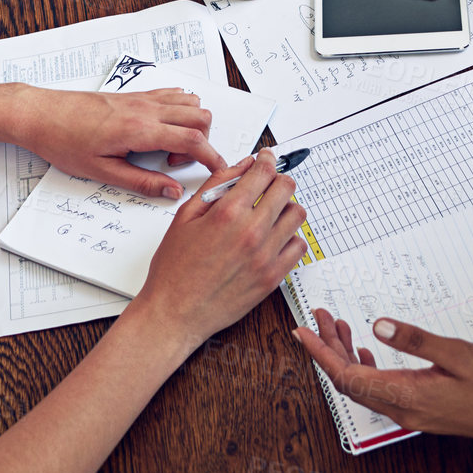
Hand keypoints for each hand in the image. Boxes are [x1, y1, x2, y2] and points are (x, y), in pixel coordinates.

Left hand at [9, 88, 229, 197]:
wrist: (42, 113)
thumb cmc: (64, 141)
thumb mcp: (102, 171)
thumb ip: (141, 182)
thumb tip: (170, 191)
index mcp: (140, 129)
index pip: (192, 138)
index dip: (212, 156)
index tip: (219, 170)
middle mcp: (146, 108)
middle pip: (199, 116)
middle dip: (202, 141)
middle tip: (176, 163)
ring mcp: (142, 98)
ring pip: (189, 101)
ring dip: (191, 124)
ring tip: (166, 148)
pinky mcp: (134, 95)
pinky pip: (171, 95)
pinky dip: (179, 110)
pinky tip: (161, 130)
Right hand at [135, 150, 307, 348]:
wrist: (174, 313)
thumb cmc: (174, 268)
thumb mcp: (186, 216)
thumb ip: (216, 185)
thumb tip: (242, 166)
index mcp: (228, 213)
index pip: (264, 172)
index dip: (267, 160)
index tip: (266, 159)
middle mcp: (251, 233)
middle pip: (286, 189)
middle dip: (278, 179)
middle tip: (268, 183)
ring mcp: (265, 257)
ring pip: (296, 215)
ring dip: (286, 207)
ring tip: (270, 211)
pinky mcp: (272, 278)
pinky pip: (298, 247)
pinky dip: (290, 236)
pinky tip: (274, 237)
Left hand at [294, 310, 472, 444]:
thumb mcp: (455, 353)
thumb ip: (414, 340)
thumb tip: (378, 326)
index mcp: (405, 396)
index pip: (347, 376)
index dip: (321, 353)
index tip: (302, 331)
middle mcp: (402, 408)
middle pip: (349, 381)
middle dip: (329, 347)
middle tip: (321, 317)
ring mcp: (410, 411)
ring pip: (363, 384)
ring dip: (346, 355)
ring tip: (339, 326)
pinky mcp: (419, 408)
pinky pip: (379, 389)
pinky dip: (365, 366)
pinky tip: (367, 351)